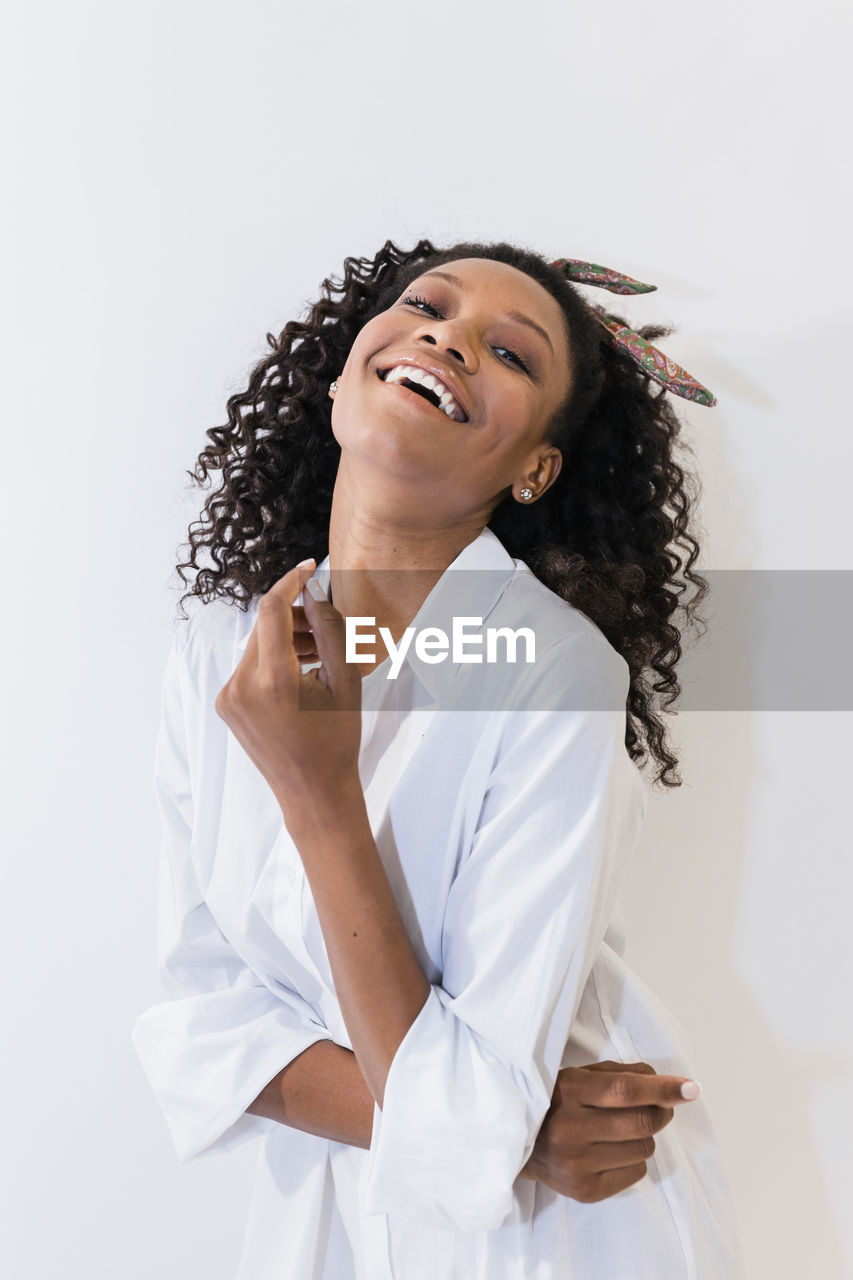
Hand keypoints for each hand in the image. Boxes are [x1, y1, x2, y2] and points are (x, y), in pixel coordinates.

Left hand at [214, 558, 362, 811]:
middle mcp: (240, 686)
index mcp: (272, 680)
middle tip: (326, 625)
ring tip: (319, 654)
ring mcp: (228, 697)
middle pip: (265, 627)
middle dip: (296, 617)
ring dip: (286, 640)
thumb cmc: (336, 741)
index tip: (311, 568)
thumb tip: (314, 590)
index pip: (272, 608)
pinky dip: (274, 661)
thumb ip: (330, 629)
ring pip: (258, 646)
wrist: (313, 792)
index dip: (292, 581)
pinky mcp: (226, 705)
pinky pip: (250, 667)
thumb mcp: (346, 681)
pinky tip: (302, 673)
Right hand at [520, 1061, 698, 1202]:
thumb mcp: (577, 1076)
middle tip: (660, 1107)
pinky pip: (635, 1173)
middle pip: (642, 1122)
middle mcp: (571, 1129)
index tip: (692, 1088)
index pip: (626, 1090)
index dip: (663, 1089)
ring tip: (622, 1130)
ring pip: (643, 1148)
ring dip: (643, 1136)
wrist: (516, 1144)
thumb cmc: (555, 1101)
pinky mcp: (584, 1191)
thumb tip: (664, 1082)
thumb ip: (619, 1075)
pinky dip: (634, 1159)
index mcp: (569, 1091)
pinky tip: (612, 1151)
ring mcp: (577, 1164)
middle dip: (662, 1111)